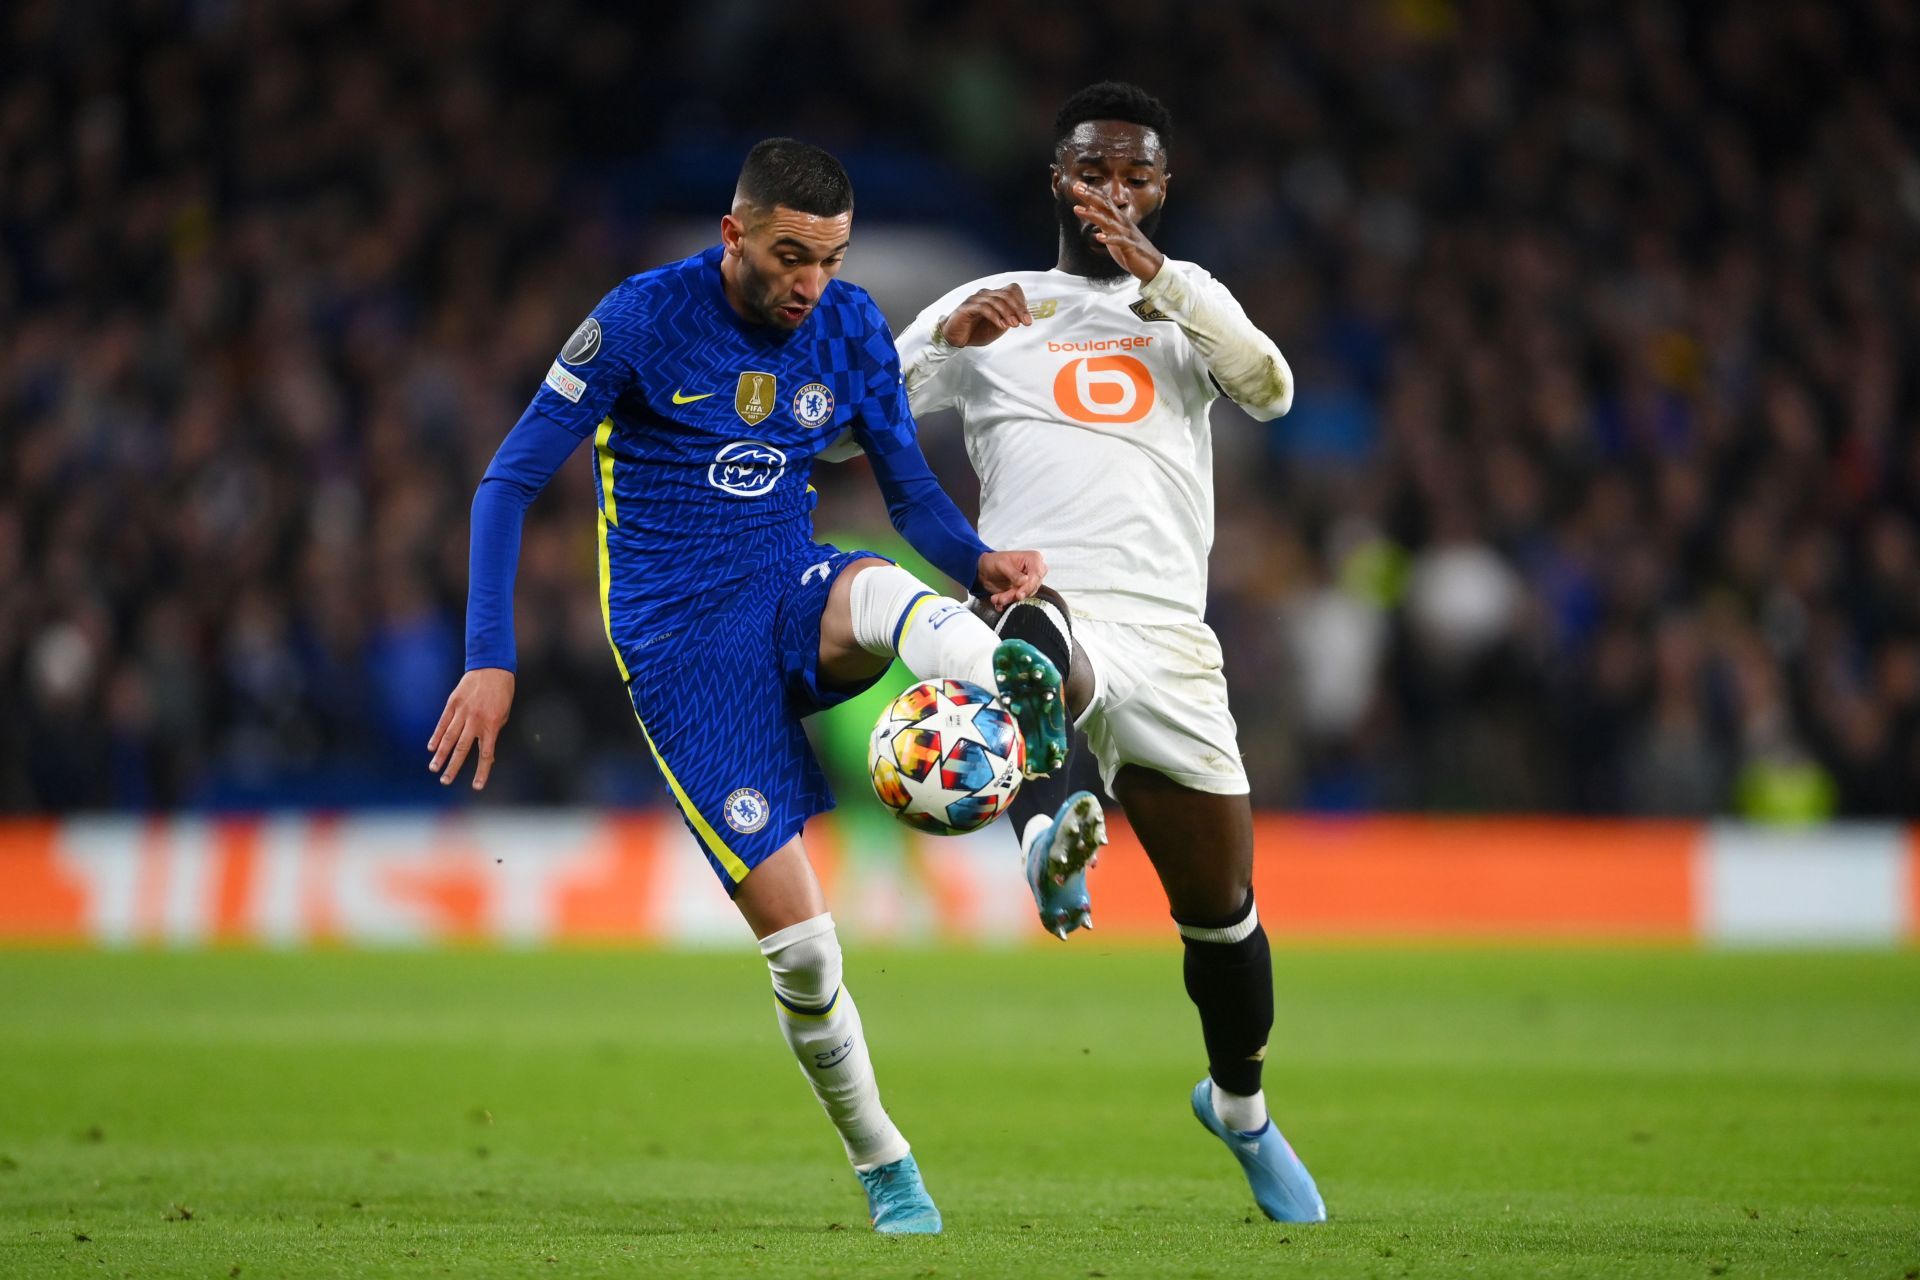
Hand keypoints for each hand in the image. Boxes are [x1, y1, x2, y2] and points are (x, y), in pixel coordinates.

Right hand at [428, 668, 514, 789]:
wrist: (492, 667)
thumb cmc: (502, 692)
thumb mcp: (504, 714)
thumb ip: (493, 733)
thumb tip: (487, 753)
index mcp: (492, 725)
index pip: (486, 754)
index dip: (482, 771)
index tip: (477, 786)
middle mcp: (476, 720)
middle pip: (462, 749)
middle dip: (453, 767)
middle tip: (445, 781)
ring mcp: (462, 712)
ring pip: (449, 737)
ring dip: (440, 754)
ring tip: (434, 768)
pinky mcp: (453, 703)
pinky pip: (443, 723)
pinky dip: (437, 735)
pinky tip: (431, 747)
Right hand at [940, 285, 1031, 347]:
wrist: (955, 338)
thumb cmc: (976, 331)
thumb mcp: (998, 327)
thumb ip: (1009, 319)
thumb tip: (1022, 315)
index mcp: (994, 297)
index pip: (1012, 290)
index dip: (1022, 302)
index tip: (1028, 318)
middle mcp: (985, 294)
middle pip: (1006, 294)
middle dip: (1019, 309)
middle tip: (1025, 322)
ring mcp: (975, 299)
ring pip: (996, 300)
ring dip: (1008, 313)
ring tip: (1013, 325)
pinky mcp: (967, 307)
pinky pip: (983, 308)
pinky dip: (995, 316)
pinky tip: (1001, 326)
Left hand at [976, 549, 1046, 610]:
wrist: (984, 570)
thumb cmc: (994, 561)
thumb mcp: (1002, 564)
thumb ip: (1014, 573)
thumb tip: (1025, 580)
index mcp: (1033, 559)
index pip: (1037, 575)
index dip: (1029, 586)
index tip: (1019, 594)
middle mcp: (1034, 571)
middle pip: (1032, 587)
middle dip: (1016, 595)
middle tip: (1003, 598)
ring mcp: (1029, 583)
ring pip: (1024, 596)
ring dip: (1009, 599)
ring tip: (997, 599)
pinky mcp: (1022, 592)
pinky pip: (1018, 600)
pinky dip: (1007, 603)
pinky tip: (998, 602)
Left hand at [1071, 181, 1165, 281]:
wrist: (1152, 264)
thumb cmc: (1131, 249)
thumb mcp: (1114, 232)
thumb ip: (1104, 221)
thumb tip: (1091, 210)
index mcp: (1118, 219)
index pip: (1104, 201)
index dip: (1091, 193)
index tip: (1077, 185)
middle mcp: (1123, 222)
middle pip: (1105, 206)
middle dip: (1090, 197)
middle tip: (1076, 188)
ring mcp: (1127, 234)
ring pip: (1109, 221)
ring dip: (1093, 215)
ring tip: (1078, 210)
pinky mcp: (1131, 247)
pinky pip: (1119, 241)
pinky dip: (1109, 238)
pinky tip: (1099, 237)